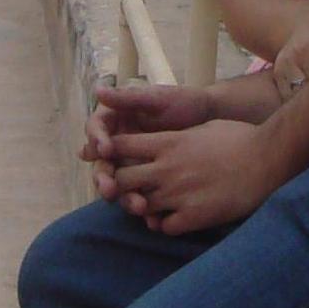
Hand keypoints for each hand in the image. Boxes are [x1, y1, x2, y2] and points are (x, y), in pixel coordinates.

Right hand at [83, 82, 214, 199]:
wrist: (212, 120)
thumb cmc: (184, 102)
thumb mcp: (157, 99)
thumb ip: (129, 98)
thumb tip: (97, 90)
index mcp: (116, 121)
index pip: (96, 131)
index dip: (96, 141)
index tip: (105, 149)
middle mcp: (118, 145)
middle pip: (101, 164)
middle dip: (103, 178)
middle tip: (109, 189)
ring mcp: (132, 165)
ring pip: (118, 184)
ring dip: (122, 196)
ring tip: (137, 205)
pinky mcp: (147, 181)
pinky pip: (139, 195)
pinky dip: (142, 206)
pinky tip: (150, 217)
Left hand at [111, 118, 281, 234]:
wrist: (267, 160)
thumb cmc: (240, 138)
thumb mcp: (203, 128)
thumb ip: (178, 136)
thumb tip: (165, 140)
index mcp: (168, 142)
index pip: (121, 146)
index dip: (112, 152)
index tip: (114, 158)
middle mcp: (167, 169)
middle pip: (121, 179)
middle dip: (120, 184)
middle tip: (130, 188)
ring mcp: (178, 194)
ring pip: (138, 207)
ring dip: (143, 207)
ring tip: (153, 206)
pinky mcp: (193, 217)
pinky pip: (163, 228)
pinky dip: (165, 225)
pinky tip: (175, 219)